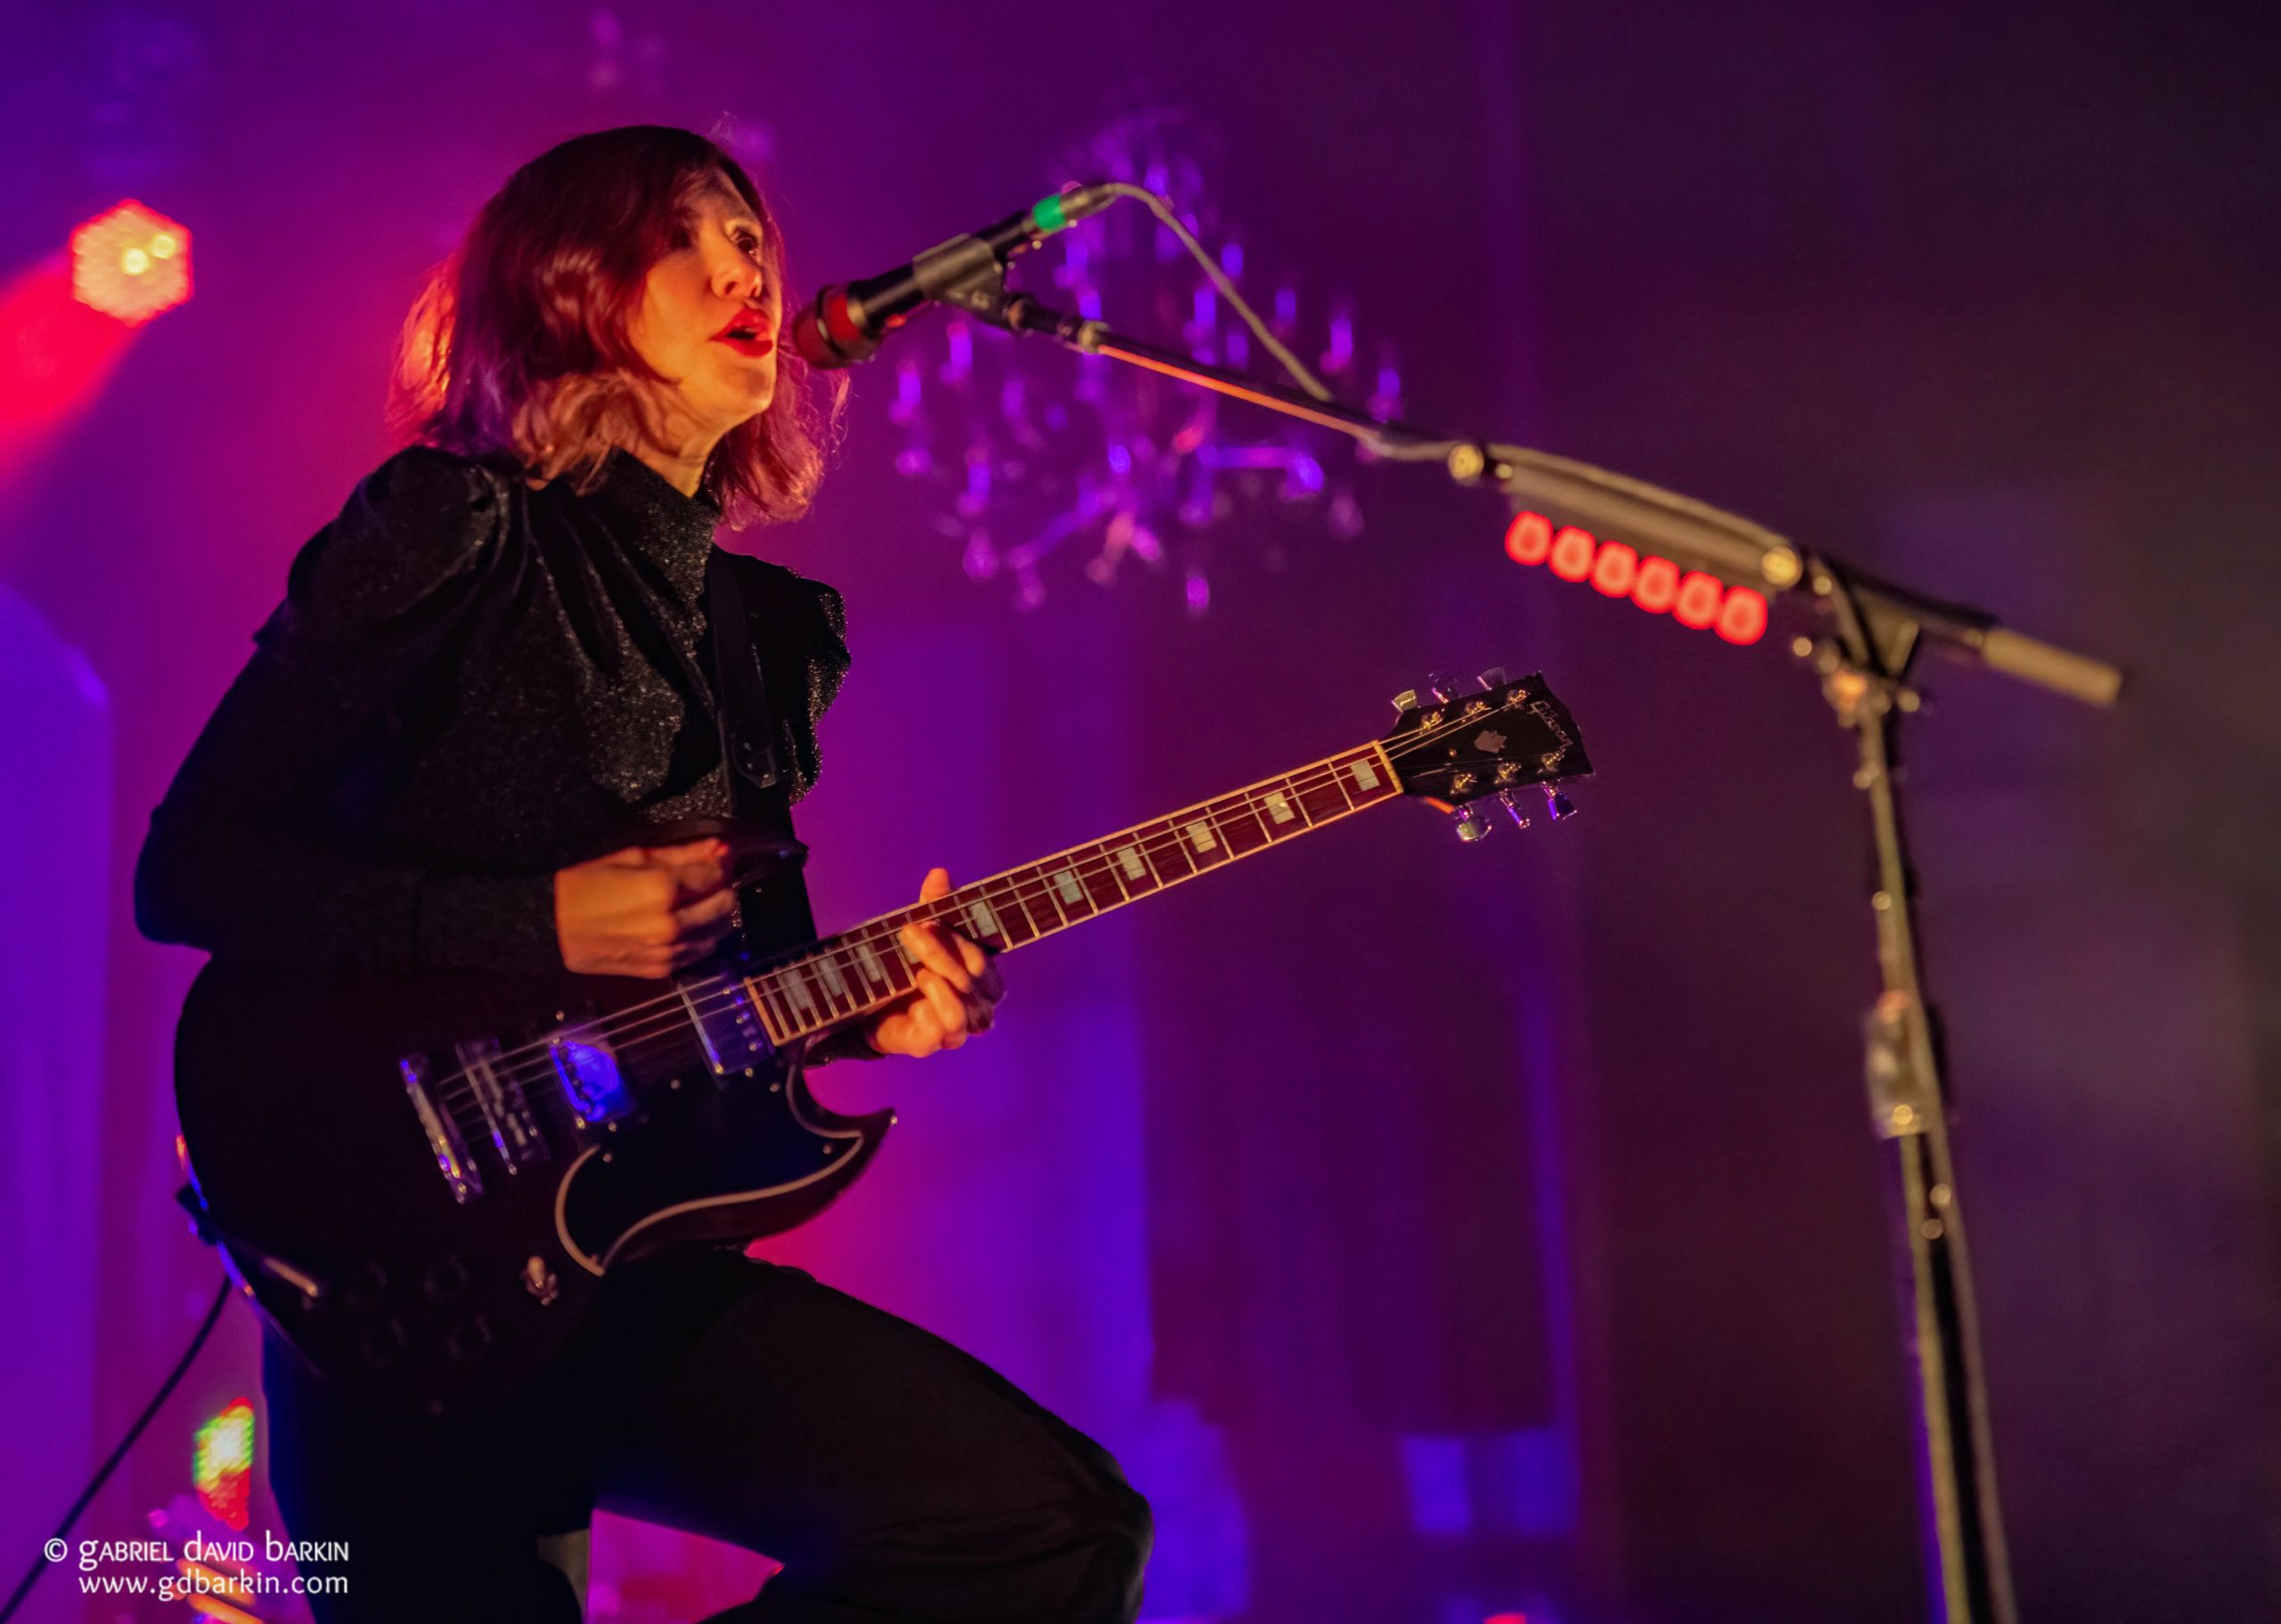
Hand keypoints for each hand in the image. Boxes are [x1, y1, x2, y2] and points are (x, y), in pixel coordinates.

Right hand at [555, 838, 736, 977]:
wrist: (552, 927)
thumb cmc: (586, 884)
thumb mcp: (633, 857)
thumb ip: (684, 854)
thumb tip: (721, 847)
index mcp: (663, 890)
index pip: (716, 875)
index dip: (720, 864)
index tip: (716, 858)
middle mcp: (672, 924)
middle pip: (724, 905)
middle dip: (722, 889)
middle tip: (706, 881)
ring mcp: (667, 951)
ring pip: (717, 932)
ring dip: (714, 916)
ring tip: (694, 903)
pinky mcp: (660, 970)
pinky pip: (698, 953)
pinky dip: (700, 937)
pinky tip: (682, 925)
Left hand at [862, 867, 1005, 1057]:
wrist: (871, 1009)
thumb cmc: (907, 969)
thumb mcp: (922, 933)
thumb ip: (935, 905)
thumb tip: (939, 872)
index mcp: (987, 978)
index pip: (982, 956)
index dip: (955, 937)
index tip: (925, 917)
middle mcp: (982, 1006)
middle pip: (972, 974)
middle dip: (938, 950)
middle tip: (908, 932)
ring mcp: (962, 1028)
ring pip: (962, 1007)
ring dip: (936, 980)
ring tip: (915, 971)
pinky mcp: (936, 1043)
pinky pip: (944, 1027)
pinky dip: (929, 1007)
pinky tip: (915, 996)